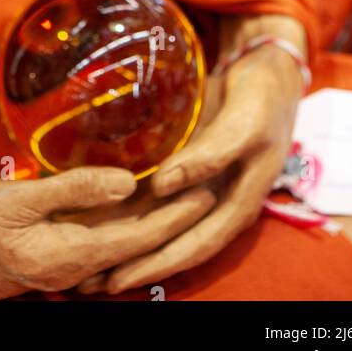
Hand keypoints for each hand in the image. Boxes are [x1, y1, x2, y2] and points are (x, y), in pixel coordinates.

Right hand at [0, 165, 214, 300]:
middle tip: (203, 190)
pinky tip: (118, 207)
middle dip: (169, 221)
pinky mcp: (38, 266)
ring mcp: (51, 274)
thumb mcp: (14, 198)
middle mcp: (66, 274)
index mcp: (65, 258)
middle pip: (131, 248)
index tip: (206, 191)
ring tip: (172, 195)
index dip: (174, 216)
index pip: (137, 238)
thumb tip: (127, 181)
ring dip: (143, 226)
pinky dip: (112, 229)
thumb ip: (73, 189)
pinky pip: (89, 249)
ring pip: (112, 250)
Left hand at [77, 15, 306, 294]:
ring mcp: (201, 189)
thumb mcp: (243, 126)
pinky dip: (128, 209)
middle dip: (132, 264)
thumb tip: (162, 186)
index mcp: (237, 206)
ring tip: (85, 257)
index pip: (192, 247)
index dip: (156, 265)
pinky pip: (155, 197)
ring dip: (126, 242)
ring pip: (160, 225)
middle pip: (171, 245)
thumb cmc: (261, 98)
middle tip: (86, 281)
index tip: (117, 278)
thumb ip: (208, 156)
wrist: (266, 68)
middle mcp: (216, 205)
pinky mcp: (187, 170)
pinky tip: (98, 212)